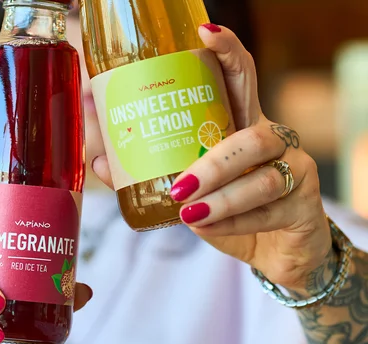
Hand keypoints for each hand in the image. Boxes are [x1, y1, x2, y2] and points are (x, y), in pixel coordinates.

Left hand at [93, 26, 331, 292]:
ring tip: (189, 211)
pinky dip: (232, 222)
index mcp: (240, 125)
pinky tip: (208, 227)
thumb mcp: (188, 189)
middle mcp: (270, 140)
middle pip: (252, 135)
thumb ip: (149, 174)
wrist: (272, 250)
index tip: (204, 33)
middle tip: (179, 185)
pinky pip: (267, 210)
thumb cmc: (227, 209)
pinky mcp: (303, 204)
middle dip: (215, 162)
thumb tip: (99, 160)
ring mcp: (293, 169)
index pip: (240, 78)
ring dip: (222, 197)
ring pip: (262, 177)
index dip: (227, 52)